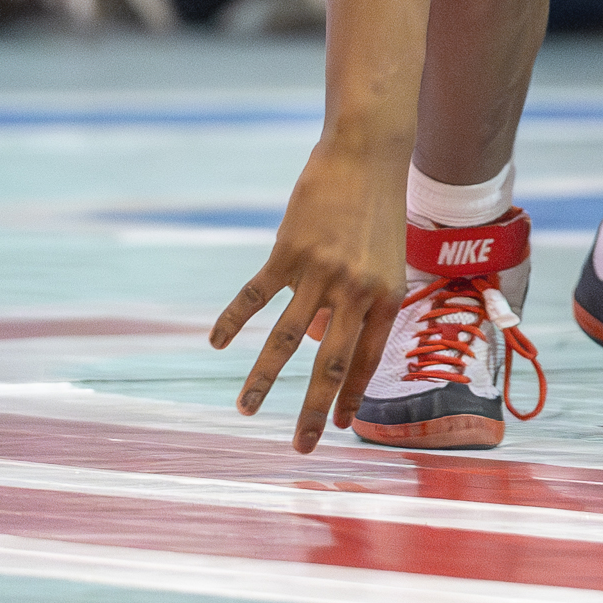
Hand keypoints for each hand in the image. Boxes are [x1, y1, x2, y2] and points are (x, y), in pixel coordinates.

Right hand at [210, 141, 407, 451]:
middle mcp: (356, 290)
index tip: (337, 428)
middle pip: (331, 364)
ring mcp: (321, 272)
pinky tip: (217, 343)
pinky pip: (256, 297)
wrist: (366, 156)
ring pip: (287, 340)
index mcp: (384, 295)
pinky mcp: (289, 254)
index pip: (367, 360)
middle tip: (301, 447)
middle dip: (315, 410)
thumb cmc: (376, 209)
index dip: (351, 396)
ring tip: (246, 410)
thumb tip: (324, 338)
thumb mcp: (383, 258)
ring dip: (264, 379)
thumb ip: (360, 300)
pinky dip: (234, 321)